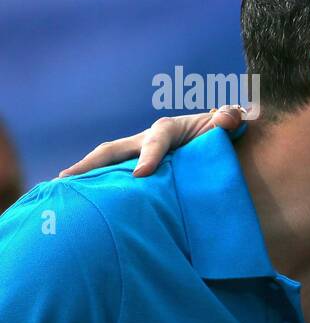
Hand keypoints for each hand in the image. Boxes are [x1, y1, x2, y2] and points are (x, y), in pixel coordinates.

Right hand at [59, 106, 245, 177]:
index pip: (156, 139)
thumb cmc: (221, 133)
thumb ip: (231, 118)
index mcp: (168, 129)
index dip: (148, 155)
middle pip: (113, 149)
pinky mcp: (140, 171)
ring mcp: (139, 156)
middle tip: (67, 178)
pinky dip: (101, 188)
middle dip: (90, 163)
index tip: (141, 175)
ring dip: (87, 176)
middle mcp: (146, 141)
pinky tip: (87, 204)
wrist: (219, 143)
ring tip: (66, 193)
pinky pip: (117, 178)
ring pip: (109, 163)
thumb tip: (226, 120)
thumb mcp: (230, 122)